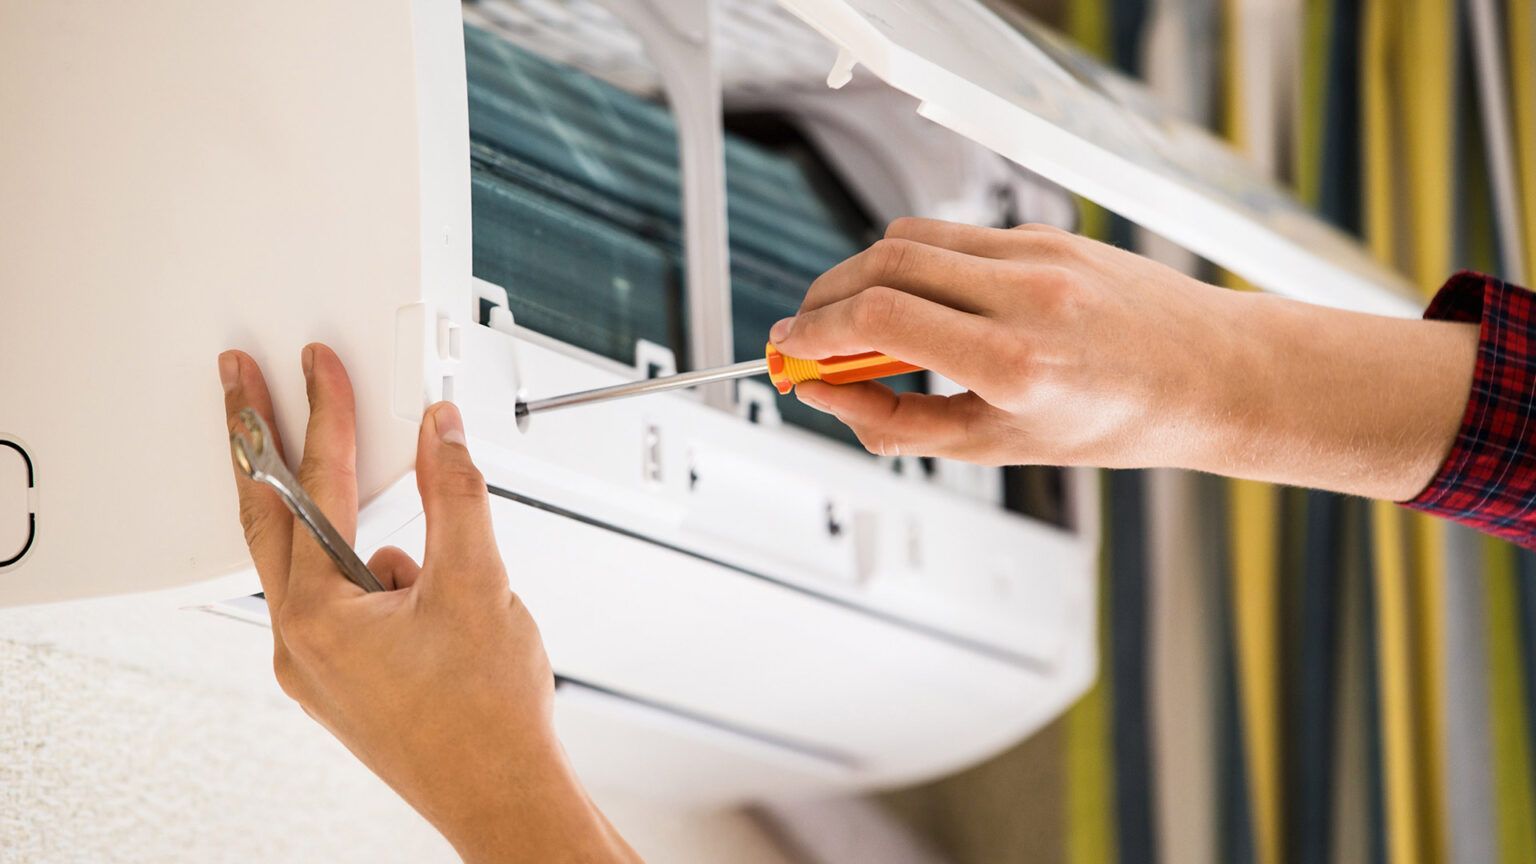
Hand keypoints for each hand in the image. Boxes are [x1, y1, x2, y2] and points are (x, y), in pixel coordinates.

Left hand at [218, 344, 638, 863]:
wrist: (502, 794)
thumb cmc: (486, 719)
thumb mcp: (479, 583)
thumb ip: (457, 495)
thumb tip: (441, 434)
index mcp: (319, 617)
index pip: (316, 488)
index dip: (323, 415)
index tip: (317, 367)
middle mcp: (300, 642)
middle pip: (270, 518)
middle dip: (258, 445)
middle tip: (240, 386)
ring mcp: (315, 666)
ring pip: (314, 565)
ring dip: (349, 530)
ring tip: (434, 567)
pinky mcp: (340, 682)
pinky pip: (340, 605)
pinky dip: (376, 580)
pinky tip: (435, 604)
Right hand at [773, 218, 1477, 500]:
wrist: (1210, 373)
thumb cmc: (1118, 420)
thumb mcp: (998, 448)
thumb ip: (899, 423)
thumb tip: (827, 394)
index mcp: (1017, 363)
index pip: (879, 319)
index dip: (815, 332)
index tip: (788, 352)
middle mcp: (1026, 296)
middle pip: (880, 266)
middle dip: (823, 300)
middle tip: (803, 338)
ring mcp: (1037, 254)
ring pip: (908, 239)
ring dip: (860, 275)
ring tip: (855, 323)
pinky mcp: (1044, 233)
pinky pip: (951, 236)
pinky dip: (912, 264)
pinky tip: (918, 303)